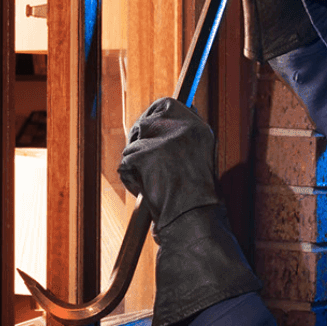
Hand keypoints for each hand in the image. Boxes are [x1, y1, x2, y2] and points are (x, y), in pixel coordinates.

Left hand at [117, 98, 219, 229]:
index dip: (152, 116)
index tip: (146, 128)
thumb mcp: (199, 158)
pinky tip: (147, 189)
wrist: (193, 221)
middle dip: (139, 140)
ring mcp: (164, 141)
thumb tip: (161, 119)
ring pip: (133, 143)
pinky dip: (130, 177)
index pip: (167, 105)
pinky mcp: (147, 155)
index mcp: (199, 129)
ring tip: (153, 182)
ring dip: (136, 162)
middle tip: (143, 161)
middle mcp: (184, 129)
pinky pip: (126, 161)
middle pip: (145, 121)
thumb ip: (183, 136)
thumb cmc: (195, 198)